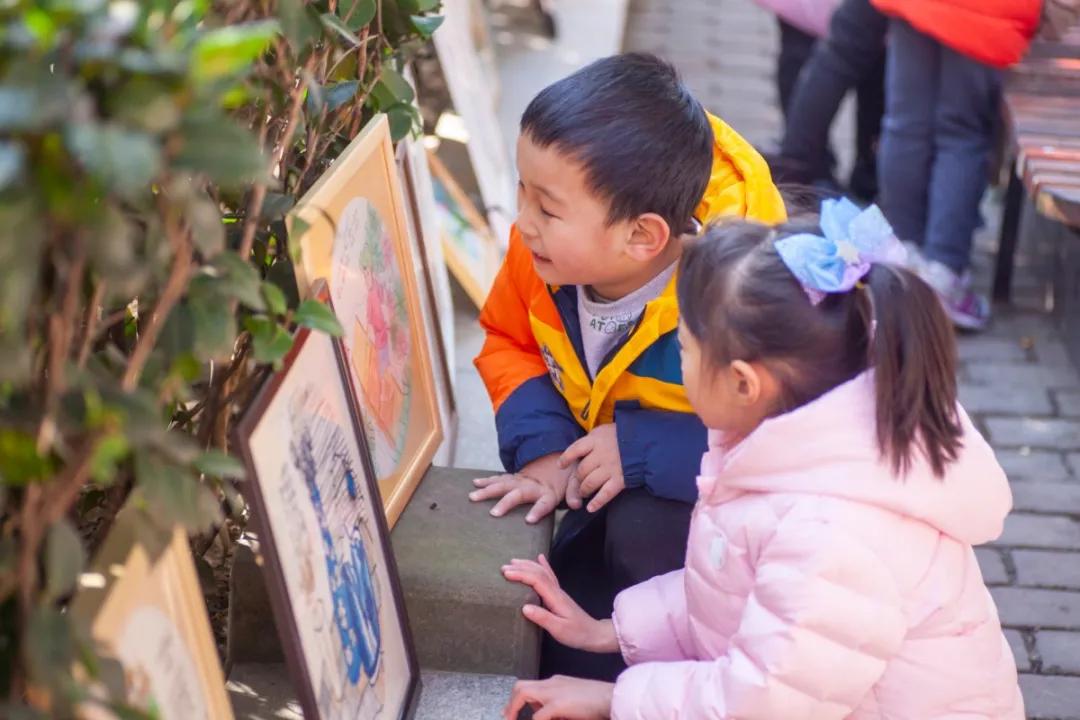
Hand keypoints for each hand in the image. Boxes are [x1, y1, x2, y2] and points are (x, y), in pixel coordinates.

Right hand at [470, 453, 580, 523]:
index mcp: (549, 491)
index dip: (537, 510)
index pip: (544, 502)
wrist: (554, 458)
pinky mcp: (513, 479)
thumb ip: (574, 492)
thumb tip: (576, 504)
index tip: (529, 520)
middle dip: (505, 503)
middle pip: (518, 494)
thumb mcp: (574, 482)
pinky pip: (499, 479)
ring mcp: (521, 481)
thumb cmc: (565, 475)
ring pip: (503, 485)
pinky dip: (487, 481)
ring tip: (473, 496)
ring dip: (488, 490)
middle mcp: (532, 486)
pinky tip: (475, 484)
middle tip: (493, 513)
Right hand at [502, 554, 617, 652]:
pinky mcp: (559, 595)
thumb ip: (543, 618)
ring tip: (513, 561)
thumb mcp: (559, 629)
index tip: (506, 574)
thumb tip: (524, 607)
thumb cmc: (577, 633)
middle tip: (503, 567)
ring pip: (543, 572)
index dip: (521, 575)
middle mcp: (556, 591)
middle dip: (521, 568)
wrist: (594, 634)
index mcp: (555, 597)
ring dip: (528, 565)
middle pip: (538, 573)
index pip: (537, 580)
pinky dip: (544, 565)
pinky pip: (550, 575)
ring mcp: (558, 591)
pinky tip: (540, 557)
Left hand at [504, 676, 613, 719]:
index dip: (519, 700)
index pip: (531, 687)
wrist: (614, 697)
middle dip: (510, 703)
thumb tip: (544, 715)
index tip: (512, 712)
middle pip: (521, 686)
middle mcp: (552, 683)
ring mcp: (554, 692)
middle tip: (507, 717)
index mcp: (556, 682)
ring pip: (523, 693)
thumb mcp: (575, 703)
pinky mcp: (558, 704)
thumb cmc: (599, 702)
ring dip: (514, 710)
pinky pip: (537, 716)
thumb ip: (560, 708)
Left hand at [560, 424, 624, 512]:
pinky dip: (597, 502)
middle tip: (579, 483)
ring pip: (589, 483)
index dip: (566, 458)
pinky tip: (590, 508)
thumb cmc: (624, 435)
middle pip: (582, 470)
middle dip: (578, 479)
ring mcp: (610, 468)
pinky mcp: (620, 480)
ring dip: (584, 490)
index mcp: (595, 440)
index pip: (574, 450)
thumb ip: (592, 440)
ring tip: (584, 492)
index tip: (561, 465)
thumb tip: (579, 450)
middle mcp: (600, 455)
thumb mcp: (605, 430)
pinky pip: (605, 494)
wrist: (647, 442)